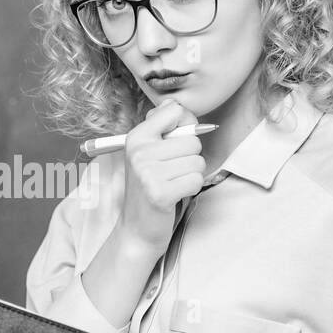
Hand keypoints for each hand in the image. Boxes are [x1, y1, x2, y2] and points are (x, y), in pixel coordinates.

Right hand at [118, 98, 205, 253]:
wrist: (137, 229)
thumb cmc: (148, 188)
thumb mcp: (149, 152)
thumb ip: (163, 127)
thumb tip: (175, 104)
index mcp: (136, 137)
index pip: (175, 111)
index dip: (184, 126)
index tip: (173, 142)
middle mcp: (139, 152)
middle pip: (192, 140)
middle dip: (189, 158)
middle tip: (171, 172)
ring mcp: (148, 173)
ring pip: (197, 161)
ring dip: (191, 175)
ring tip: (172, 183)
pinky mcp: (160, 193)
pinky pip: (196, 180)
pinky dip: (191, 189)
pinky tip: (174, 194)